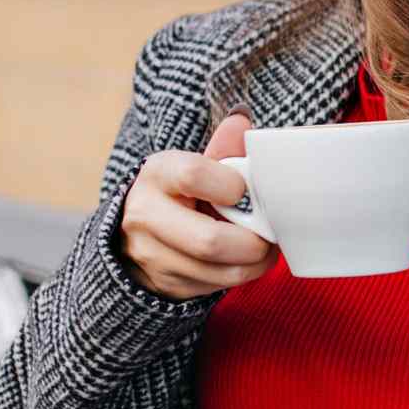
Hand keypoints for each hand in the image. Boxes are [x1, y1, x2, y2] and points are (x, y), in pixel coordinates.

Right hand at [115, 111, 281, 297]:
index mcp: (157, 174)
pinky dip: (240, 275)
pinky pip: (215, 287)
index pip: (192, 175)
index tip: (243, 190)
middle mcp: (145, 216)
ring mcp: (152, 255)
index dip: (230, 185)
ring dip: (253, 262)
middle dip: (252, 241)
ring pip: (218, 271)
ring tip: (264, 246)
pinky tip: (245, 259)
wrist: (140, 229)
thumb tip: (241, 121)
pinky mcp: (167, 283)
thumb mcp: (196, 163)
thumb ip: (222, 148)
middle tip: (268, 232)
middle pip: (209, 240)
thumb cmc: (182, 190)